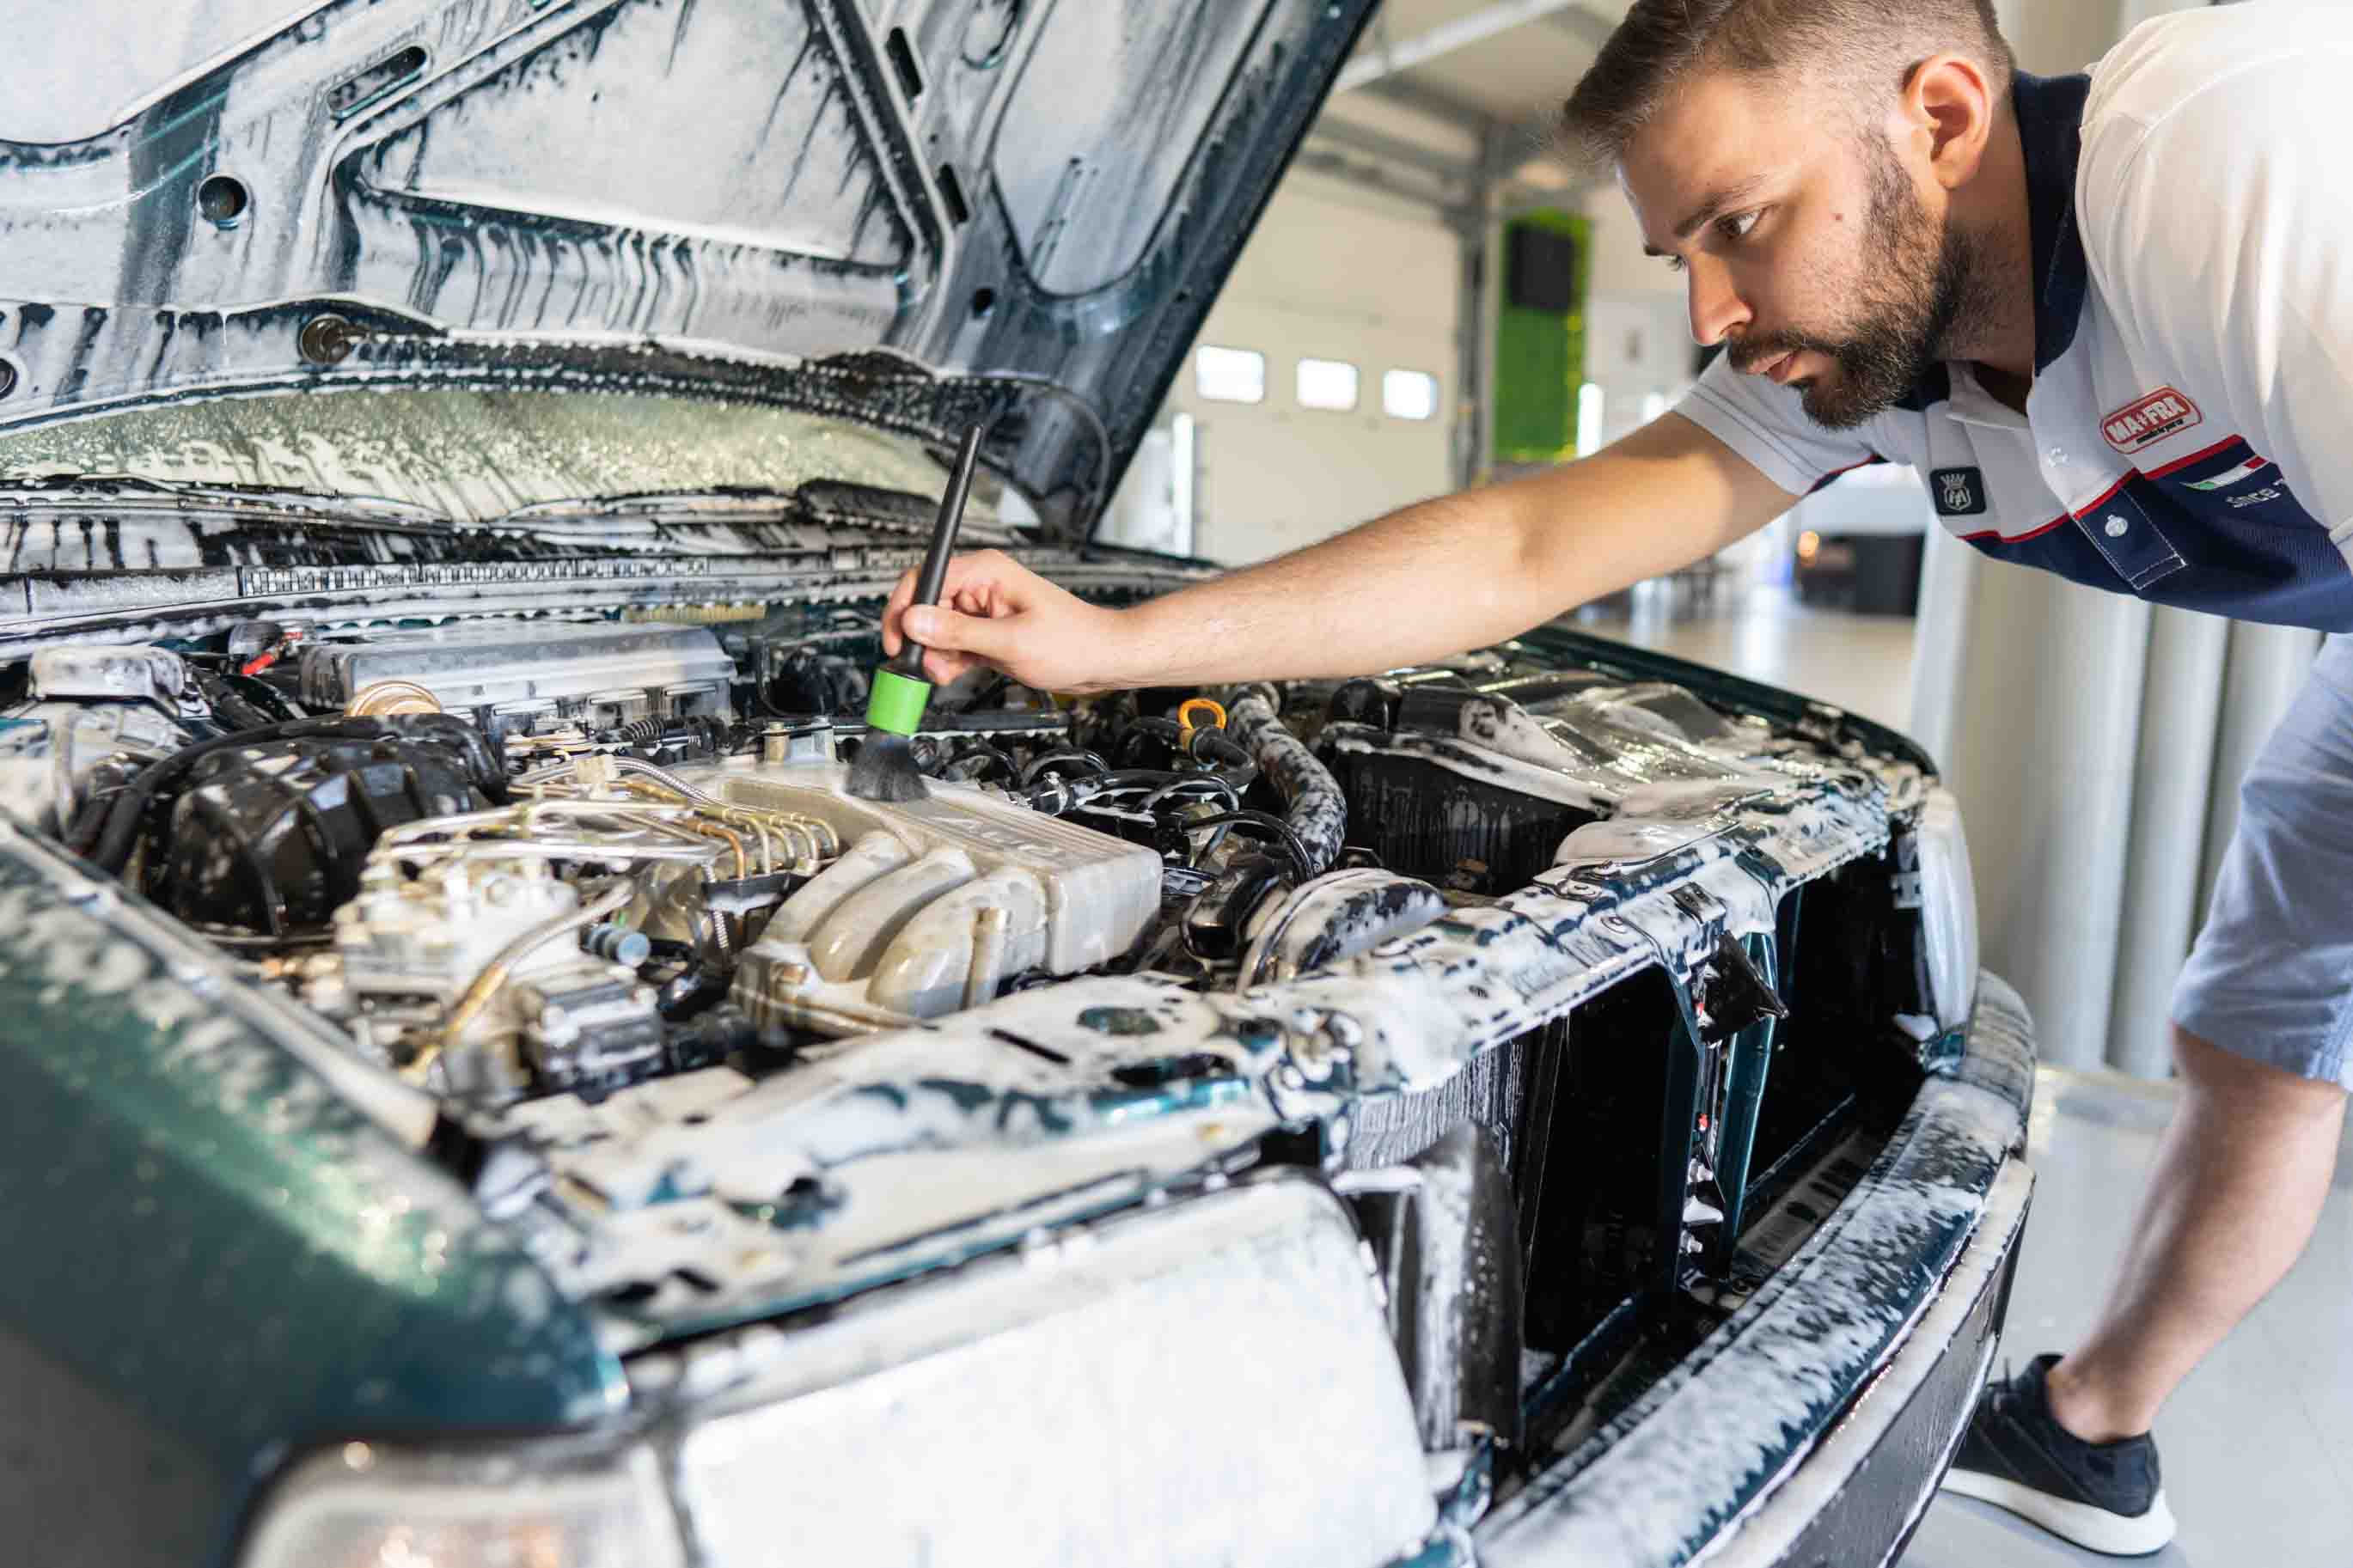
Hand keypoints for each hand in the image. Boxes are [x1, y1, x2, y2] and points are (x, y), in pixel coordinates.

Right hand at [881, 549, 1125, 691]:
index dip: (905, 607)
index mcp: (987, 571)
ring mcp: (983, 611)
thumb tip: (915, 623)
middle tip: (922, 665)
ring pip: (937, 629)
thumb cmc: (1074, 640)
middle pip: (927, 606)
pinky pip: (953, 644)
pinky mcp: (987, 633)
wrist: (1103, 660)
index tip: (897, 638)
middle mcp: (981, 586)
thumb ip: (959, 633)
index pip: (926, 576)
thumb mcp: (1011, 641)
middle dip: (921, 638)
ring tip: (946, 673)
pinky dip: (948, 661)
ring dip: (935, 654)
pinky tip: (953, 674)